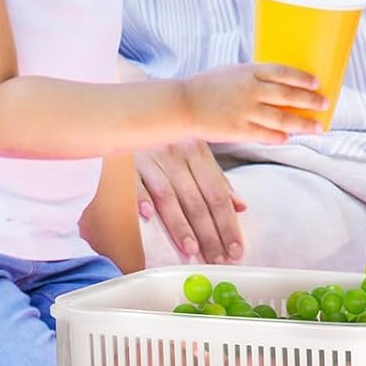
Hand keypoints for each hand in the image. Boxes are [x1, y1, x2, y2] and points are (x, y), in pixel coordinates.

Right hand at [135, 139, 248, 263]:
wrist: (133, 106)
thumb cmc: (169, 135)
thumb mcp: (196, 150)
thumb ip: (216, 179)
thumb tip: (241, 207)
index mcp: (198, 152)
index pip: (217, 194)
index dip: (228, 223)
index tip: (235, 249)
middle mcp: (178, 155)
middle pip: (197, 200)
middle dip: (209, 233)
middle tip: (217, 259)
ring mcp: (151, 157)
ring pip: (169, 196)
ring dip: (180, 225)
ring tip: (191, 250)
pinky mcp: (125, 161)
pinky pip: (134, 181)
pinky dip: (141, 198)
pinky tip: (148, 218)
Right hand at [180, 62, 325, 144]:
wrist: (180, 105)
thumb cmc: (204, 87)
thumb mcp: (231, 73)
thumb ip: (254, 77)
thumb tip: (279, 84)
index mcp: (249, 72)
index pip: (283, 72)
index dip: (302, 78)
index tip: (316, 83)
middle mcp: (251, 90)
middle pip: (289, 95)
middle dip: (310, 101)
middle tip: (325, 104)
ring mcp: (246, 111)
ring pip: (282, 118)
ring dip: (303, 123)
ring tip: (317, 126)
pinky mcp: (238, 130)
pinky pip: (265, 134)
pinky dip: (279, 136)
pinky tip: (288, 138)